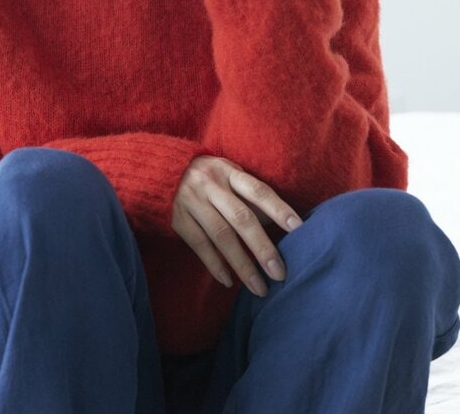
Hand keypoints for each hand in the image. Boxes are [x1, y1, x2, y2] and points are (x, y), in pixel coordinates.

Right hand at [171, 155, 303, 297]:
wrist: (161, 170)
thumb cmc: (207, 176)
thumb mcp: (227, 174)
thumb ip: (248, 197)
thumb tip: (280, 226)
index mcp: (228, 171)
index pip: (258, 191)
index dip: (279, 209)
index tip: (299, 229)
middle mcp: (211, 185)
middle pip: (241, 218)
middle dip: (263, 248)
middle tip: (280, 273)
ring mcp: (192, 201)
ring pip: (221, 236)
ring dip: (242, 265)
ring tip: (259, 288)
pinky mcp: (177, 218)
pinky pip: (199, 245)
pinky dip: (215, 265)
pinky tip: (229, 282)